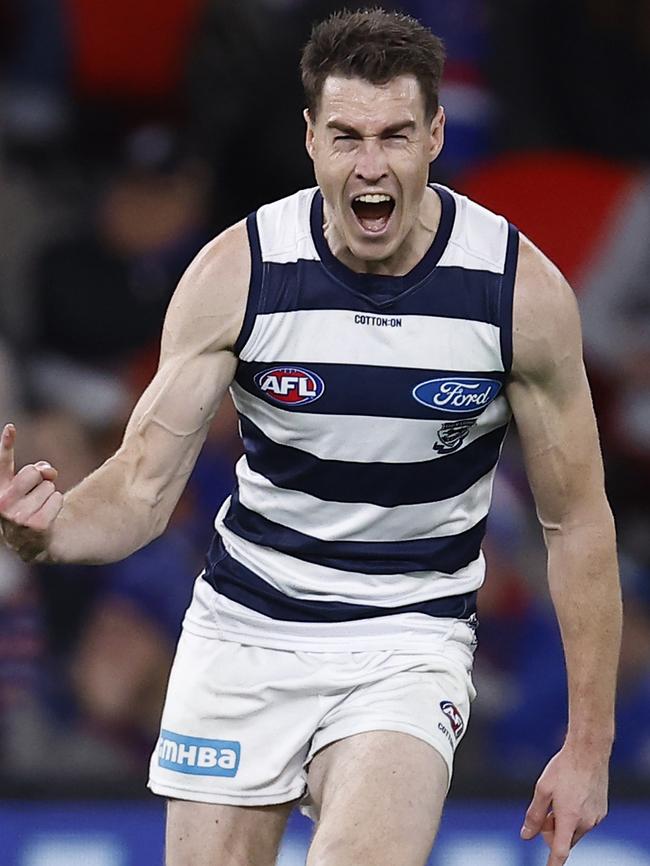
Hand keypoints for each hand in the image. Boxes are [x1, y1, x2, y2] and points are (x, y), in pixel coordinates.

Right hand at [0, 423, 63, 560]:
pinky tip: (47, 517)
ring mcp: (16, 518)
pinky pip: (57, 499)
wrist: (35, 540)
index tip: (12, 427)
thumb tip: (48, 472)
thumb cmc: (31, 505)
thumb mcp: (30, 485)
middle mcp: (1, 504)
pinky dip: (57, 504)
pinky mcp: (34, 527)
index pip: (2, 462)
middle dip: (41, 480)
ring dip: (49, 495)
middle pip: (33, 472)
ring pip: (48, 487)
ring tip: (40, 508)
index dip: (6, 444)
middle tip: (36, 494)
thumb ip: (37, 471)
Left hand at [520, 745, 607, 865]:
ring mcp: (596, 818)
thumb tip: (526, 835)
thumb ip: (534, 815)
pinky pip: (586, 821)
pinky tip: (573, 795)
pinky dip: (576, 816)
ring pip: (575, 831)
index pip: (560, 851)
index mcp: (569, 818)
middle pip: (565, 839)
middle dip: (552, 831)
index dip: (553, 863)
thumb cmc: (563, 768)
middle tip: (546, 811)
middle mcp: (585, 822)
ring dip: (564, 823)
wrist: (589, 752)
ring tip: (560, 797)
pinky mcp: (602, 811)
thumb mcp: (542, 789)